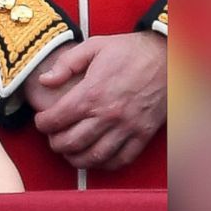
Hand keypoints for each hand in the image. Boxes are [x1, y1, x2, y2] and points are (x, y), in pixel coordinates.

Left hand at [33, 32, 166, 169]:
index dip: (42, 124)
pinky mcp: (143, 134)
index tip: (41, 121)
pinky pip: (121, 159)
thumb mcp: (94, 46)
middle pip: (71, 142)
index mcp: (91, 93)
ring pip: (94, 156)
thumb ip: (66, 63)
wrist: (170, 56)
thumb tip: (44, 80)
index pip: (57, 119)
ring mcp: (127, 127)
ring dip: (76, 158)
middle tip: (52, 138)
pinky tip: (95, 157)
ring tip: (69, 151)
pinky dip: (104, 164)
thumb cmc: (130, 50)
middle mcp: (108, 114)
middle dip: (55, 143)